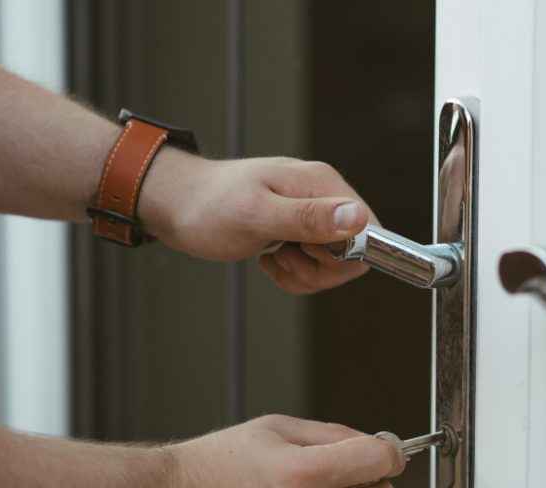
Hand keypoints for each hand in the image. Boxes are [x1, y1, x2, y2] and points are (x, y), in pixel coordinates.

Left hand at [140, 151, 377, 293]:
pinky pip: (315, 264)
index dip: (343, 256)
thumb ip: (308, 218)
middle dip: (320, 270)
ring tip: (273, 258)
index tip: (306, 254)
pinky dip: (294, 273)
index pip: (369, 231)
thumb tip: (357, 219)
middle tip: (283, 258)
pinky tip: (269, 260)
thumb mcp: (256, 216)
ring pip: (334, 263)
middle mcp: (322, 195)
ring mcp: (310, 212)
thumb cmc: (208, 207)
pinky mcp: (298, 228)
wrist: (176, 204)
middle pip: (354, 251)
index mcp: (321, 184)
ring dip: (304, 274)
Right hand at [164, 415, 405, 487]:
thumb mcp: (277, 427)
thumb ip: (333, 435)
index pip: (379, 460)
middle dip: (368, 476)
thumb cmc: (223, 462)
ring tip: (312, 483)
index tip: (385, 451)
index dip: (387, 450)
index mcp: (302, 474)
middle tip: (342, 469)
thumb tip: (378, 445)